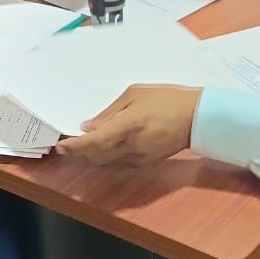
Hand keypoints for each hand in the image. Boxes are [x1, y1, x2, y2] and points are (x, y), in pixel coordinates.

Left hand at [56, 85, 202, 165]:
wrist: (198, 118)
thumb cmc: (168, 99)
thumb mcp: (135, 94)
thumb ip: (110, 112)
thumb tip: (90, 126)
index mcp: (128, 126)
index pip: (93, 142)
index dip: (74, 147)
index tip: (61, 146)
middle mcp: (131, 146)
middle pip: (95, 157)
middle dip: (78, 153)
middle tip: (67, 145)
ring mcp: (139, 158)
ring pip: (105, 163)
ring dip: (91, 157)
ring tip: (81, 146)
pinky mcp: (146, 163)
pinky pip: (118, 164)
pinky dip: (105, 158)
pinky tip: (102, 149)